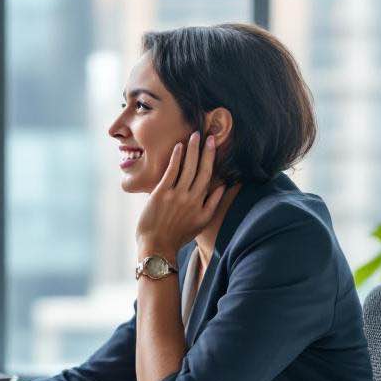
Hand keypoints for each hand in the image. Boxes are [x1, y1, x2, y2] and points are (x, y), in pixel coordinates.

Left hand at [135, 131, 225, 260]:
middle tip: (208, 135)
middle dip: (205, 150)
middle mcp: (192, 198)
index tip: (214, 145)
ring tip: (194, 136)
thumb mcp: (202, 222)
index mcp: (202, 204)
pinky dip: (176, 158)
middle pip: (202, 169)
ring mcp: (177, 195)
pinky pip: (171, 172)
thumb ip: (213, 203)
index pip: (210, 176)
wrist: (157, 245)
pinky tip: (179, 147)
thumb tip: (223, 186)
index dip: (213, 159)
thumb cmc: (177, 235)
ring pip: (188, 168)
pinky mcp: (161, 194)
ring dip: (192, 150)